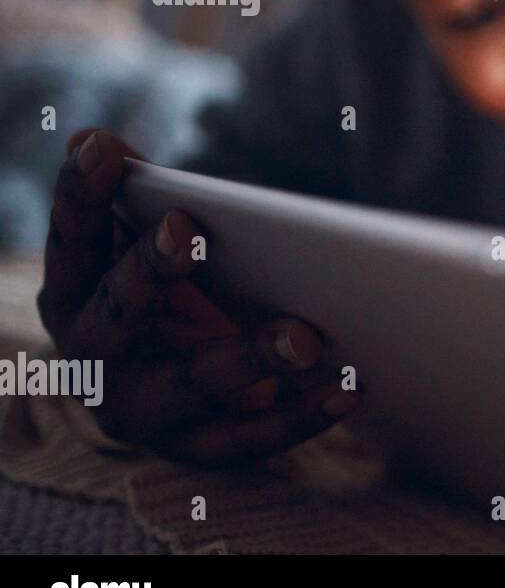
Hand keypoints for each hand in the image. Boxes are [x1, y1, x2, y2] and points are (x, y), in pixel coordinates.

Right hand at [36, 128, 359, 464]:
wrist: (178, 394)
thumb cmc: (166, 292)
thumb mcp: (144, 245)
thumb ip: (132, 196)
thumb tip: (94, 139)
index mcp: (74, 294)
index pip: (72, 240)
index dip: (82, 197)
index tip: (101, 150)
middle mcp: (94, 357)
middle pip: (117, 314)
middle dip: (150, 270)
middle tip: (187, 226)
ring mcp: (143, 410)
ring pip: (193, 384)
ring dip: (251, 358)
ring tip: (308, 336)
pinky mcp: (198, 448)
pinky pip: (252, 438)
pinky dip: (303, 415)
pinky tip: (349, 388)